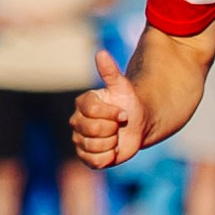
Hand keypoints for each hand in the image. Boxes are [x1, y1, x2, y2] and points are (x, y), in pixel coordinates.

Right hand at [71, 50, 142, 169]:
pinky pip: (95, 161)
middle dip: (112, 129)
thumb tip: (101, 53)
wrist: (137, 125)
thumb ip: (110, 72)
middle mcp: (77, 121)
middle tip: (119, 126)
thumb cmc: (129, 104)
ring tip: (116, 137)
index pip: (92, 111)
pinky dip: (109, 157)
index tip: (123, 113)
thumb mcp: (123, 87)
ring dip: (112, 143)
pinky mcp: (86, 156)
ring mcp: (80, 139)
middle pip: (91, 130)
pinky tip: (113, 150)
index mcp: (83, 104)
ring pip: (93, 146)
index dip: (111, 114)